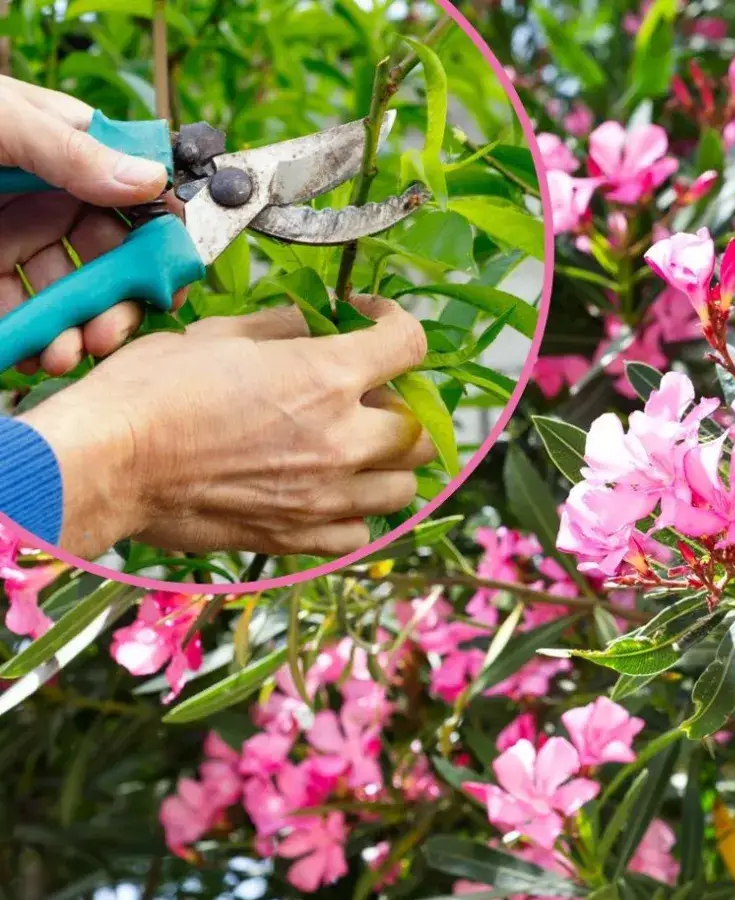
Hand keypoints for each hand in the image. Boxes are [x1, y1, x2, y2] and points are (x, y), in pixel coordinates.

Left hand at [0, 76, 170, 374]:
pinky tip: (34, 354)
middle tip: (112, 332)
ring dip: (76, 328)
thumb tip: (150, 182)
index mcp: (60, 152)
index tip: (165, 278)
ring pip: (63, 293)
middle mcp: (42, 198)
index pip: (129, 197)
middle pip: (104, 256)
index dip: (153, 239)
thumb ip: (70, 152)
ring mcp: (8, 240)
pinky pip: (16, 316)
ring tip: (68, 352)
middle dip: (116, 298)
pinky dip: (31, 340)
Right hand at [17, 296, 434, 557]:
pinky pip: (359, 535)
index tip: (373, 320)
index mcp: (328, 377)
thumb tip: (314, 327)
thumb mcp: (222, 333)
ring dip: (388, 465)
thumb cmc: (151, 391)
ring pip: (402, 488)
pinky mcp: (296, 537)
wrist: (106, 461)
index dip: (397, 322)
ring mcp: (324, 496)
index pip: (410, 343)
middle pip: (420, 430)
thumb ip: (285, 329)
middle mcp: (341, 439)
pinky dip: (356, 516)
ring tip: (354, 450)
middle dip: (401, 406)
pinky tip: (330, 496)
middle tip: (366, 397)